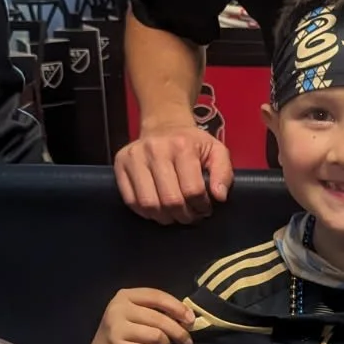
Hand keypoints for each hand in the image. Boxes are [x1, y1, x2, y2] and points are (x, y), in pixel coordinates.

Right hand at [86, 288, 194, 343]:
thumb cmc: (126, 333)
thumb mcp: (138, 315)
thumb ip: (158, 311)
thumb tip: (188, 318)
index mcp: (125, 295)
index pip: (157, 296)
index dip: (178, 307)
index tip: (191, 320)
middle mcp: (117, 308)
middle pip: (159, 319)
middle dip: (178, 332)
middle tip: (187, 341)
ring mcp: (114, 328)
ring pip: (156, 336)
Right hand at [114, 121, 233, 224]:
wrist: (164, 126)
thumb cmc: (192, 143)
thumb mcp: (216, 151)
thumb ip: (223, 173)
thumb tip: (219, 197)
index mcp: (182, 146)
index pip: (192, 190)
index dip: (201, 206)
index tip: (204, 208)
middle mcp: (155, 150)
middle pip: (170, 200)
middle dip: (184, 215)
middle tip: (190, 216)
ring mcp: (134, 157)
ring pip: (148, 204)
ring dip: (165, 218)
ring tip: (175, 215)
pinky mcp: (120, 165)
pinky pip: (131, 201)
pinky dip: (146, 212)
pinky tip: (158, 209)